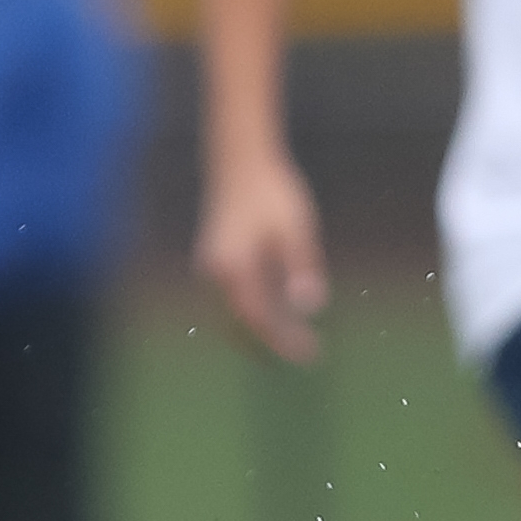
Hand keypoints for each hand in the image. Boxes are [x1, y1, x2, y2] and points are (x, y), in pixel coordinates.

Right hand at [196, 155, 330, 361]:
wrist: (241, 164)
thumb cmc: (273, 194)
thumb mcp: (296, 229)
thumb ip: (302, 268)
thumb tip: (311, 307)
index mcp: (232, 267)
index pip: (257, 318)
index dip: (282, 340)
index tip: (309, 353)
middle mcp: (213, 272)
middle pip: (238, 324)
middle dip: (268, 343)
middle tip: (305, 356)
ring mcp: (209, 268)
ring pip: (229, 315)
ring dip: (256, 333)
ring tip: (291, 345)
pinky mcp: (214, 261)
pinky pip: (228, 300)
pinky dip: (249, 315)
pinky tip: (277, 318)